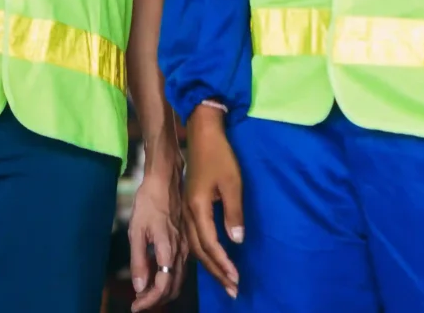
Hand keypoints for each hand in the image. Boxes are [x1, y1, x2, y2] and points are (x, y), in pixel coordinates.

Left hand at [127, 149, 184, 310]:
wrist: (166, 182)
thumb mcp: (137, 231)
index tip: (135, 307)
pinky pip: (180, 271)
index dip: (149, 301)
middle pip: (172, 288)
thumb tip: (139, 287)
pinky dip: (169, 282)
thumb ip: (139, 260)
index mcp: (168, 250)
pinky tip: (156, 280)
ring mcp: (185, 249)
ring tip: (144, 296)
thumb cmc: (148, 204)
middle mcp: (180, 253)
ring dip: (163, 293)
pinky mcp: (186, 245)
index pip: (162, 286)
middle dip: (156, 301)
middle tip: (138, 303)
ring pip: (178, 281)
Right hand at [182, 103, 242, 298]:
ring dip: (210, 264)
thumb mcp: (232, 183)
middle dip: (216, 271)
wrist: (202, 133)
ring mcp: (186, 208)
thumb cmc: (220, 155)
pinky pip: (193, 236)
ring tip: (224, 280)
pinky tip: (212, 257)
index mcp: (197, 207)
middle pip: (199, 249)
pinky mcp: (189, 205)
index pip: (210, 243)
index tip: (236, 279)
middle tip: (232, 290)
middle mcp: (188, 212)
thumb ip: (233, 213)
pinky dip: (204, 251)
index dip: (223, 263)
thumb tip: (236, 241)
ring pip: (194, 245)